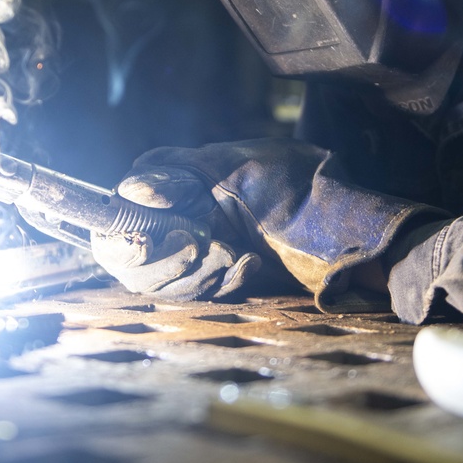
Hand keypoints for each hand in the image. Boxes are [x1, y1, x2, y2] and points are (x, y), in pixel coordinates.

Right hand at [95, 139, 444, 304]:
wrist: (346, 223)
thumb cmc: (293, 182)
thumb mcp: (234, 166)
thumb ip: (175, 176)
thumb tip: (131, 191)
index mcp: (166, 182)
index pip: (116, 217)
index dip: (126, 233)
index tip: (165, 234)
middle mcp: (170, 216)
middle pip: (131, 259)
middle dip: (168, 260)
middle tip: (206, 246)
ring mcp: (191, 249)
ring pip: (160, 283)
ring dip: (197, 274)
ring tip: (235, 254)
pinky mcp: (215, 277)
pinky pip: (196, 296)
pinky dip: (220, 284)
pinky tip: (249, 265)